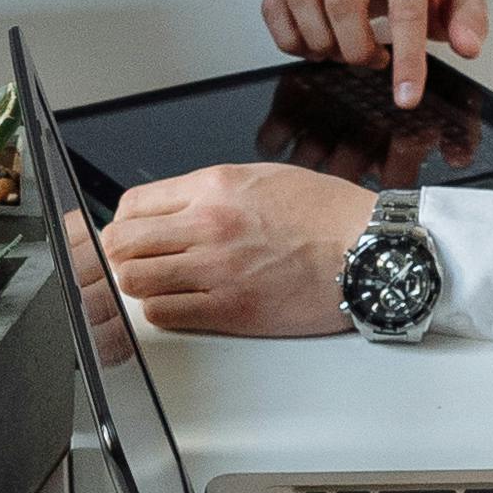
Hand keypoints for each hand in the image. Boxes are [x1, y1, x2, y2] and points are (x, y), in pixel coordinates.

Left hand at [96, 160, 380, 337]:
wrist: (370, 250)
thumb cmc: (328, 214)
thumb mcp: (264, 178)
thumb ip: (213, 191)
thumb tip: (177, 208)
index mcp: (214, 187)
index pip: (133, 205)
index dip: (127, 223)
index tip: (136, 234)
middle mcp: (208, 225)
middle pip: (122, 244)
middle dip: (124, 254)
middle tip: (139, 262)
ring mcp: (216, 270)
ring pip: (134, 281)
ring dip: (140, 285)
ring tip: (162, 285)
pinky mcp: (230, 310)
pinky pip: (164, 314)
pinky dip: (162, 312)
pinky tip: (181, 305)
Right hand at [261, 0, 490, 107]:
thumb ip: (470, 20)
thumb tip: (467, 47)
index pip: (404, 12)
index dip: (406, 61)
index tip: (406, 98)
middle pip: (342, 5)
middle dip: (356, 50)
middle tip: (374, 60)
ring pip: (303, 6)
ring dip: (323, 45)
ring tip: (346, 49)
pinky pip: (275, 8)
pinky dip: (290, 38)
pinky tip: (317, 44)